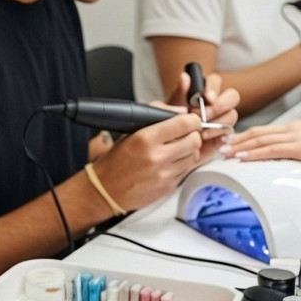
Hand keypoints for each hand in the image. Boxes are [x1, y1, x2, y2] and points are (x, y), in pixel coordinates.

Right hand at [90, 88, 239, 211]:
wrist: (106, 189)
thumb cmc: (116, 159)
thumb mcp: (131, 130)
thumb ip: (157, 115)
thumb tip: (181, 111)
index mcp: (145, 138)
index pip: (185, 124)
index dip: (192, 120)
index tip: (190, 120)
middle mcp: (156, 157)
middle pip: (195, 140)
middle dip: (193, 134)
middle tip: (185, 134)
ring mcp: (164, 174)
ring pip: (195, 156)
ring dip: (190, 150)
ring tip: (177, 148)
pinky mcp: (168, 186)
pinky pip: (188, 170)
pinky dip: (183, 164)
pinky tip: (171, 162)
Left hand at [172, 69, 239, 150]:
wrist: (173, 139)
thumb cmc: (174, 118)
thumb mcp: (174, 104)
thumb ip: (180, 91)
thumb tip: (184, 77)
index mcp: (206, 89)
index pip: (215, 81)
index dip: (213, 88)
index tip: (206, 97)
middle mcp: (218, 101)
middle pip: (232, 96)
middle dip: (220, 106)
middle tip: (204, 116)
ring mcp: (224, 116)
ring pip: (232, 114)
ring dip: (218, 123)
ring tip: (201, 131)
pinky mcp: (225, 132)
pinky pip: (229, 131)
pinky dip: (219, 135)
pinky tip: (206, 138)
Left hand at [220, 120, 300, 174]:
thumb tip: (300, 160)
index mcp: (299, 127)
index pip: (266, 130)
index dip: (247, 136)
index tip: (233, 142)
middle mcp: (295, 128)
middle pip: (258, 132)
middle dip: (237, 139)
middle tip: (221, 146)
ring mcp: (297, 136)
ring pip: (260, 140)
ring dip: (240, 146)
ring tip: (225, 152)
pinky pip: (272, 150)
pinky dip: (255, 153)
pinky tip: (243, 157)